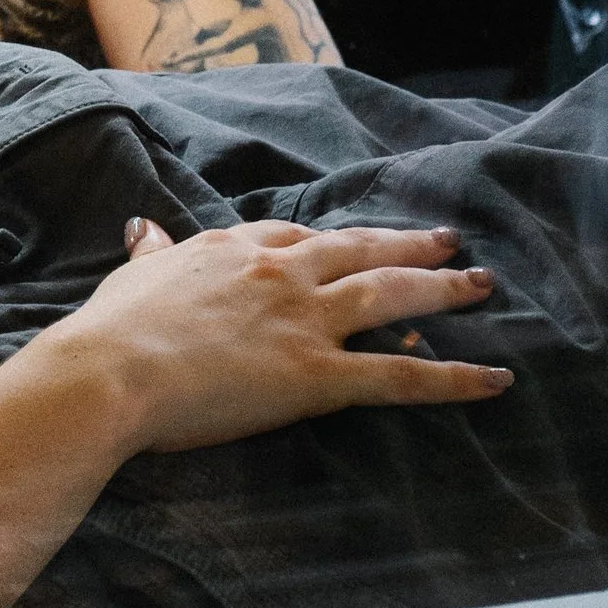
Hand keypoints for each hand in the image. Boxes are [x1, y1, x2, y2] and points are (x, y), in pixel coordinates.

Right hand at [64, 215, 511, 456]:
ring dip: (443, 288)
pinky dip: (454, 378)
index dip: (332, 241)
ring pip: (390, 294)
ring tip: (483, 284)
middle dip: (407, 245)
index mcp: (235, 249)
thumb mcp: (133, 276)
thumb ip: (151, 253)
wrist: (113, 370)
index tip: (357, 242)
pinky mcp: (319, 374)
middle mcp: (281, 273)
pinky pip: (401, 376)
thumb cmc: (112, 329)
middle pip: (358, 249)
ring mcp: (305, 320)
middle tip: (449, 242)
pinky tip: (495, 379)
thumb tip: (143, 228)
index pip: (297, 235)